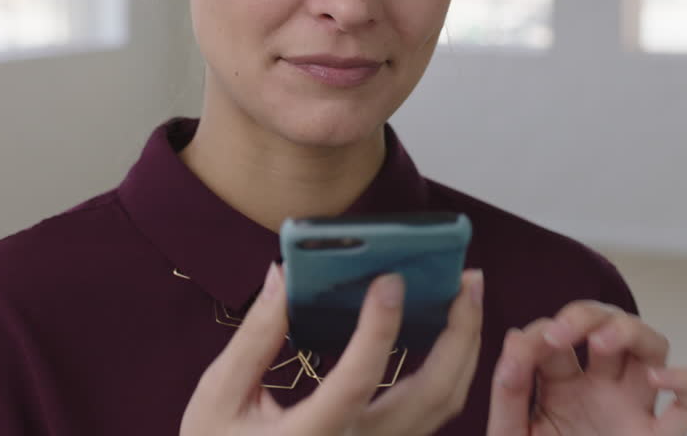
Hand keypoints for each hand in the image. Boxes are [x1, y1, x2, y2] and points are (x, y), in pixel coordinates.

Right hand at [181, 263, 483, 435]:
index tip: (390, 280)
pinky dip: (450, 366)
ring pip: (442, 405)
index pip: (353, 385)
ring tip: (466, 292)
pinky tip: (447, 328)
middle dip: (458, 333)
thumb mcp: (220, 397)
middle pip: (429, 396)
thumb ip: (254, 338)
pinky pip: (433, 411)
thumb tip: (280, 276)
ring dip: (464, 346)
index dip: (376, 332)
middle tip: (466, 276)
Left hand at [486, 301, 686, 435]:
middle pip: (610, 326)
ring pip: (654, 348)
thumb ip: (509, 393)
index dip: (542, 331)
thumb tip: (514, 339)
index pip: (559, 337)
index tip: (523, 348)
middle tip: (559, 332)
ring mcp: (633, 409)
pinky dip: (685, 382)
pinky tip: (657, 380)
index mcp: (561, 385)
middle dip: (586, 315)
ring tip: (601, 340)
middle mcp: (601, 389)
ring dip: (631, 331)